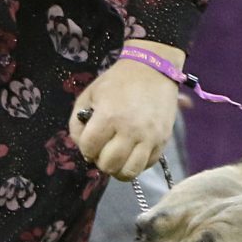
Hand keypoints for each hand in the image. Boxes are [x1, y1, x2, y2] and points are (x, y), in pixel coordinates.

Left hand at [69, 51, 180, 180]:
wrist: (152, 70)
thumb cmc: (117, 81)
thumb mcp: (89, 95)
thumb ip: (77, 121)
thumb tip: (81, 144)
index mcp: (108, 116)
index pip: (89, 149)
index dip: (85, 148)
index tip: (90, 142)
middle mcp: (130, 130)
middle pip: (109, 165)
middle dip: (101, 161)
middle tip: (103, 151)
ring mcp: (149, 138)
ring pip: (129, 172)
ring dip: (119, 169)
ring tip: (117, 159)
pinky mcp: (163, 141)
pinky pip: (147, 165)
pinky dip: (137, 164)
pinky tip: (132, 153)